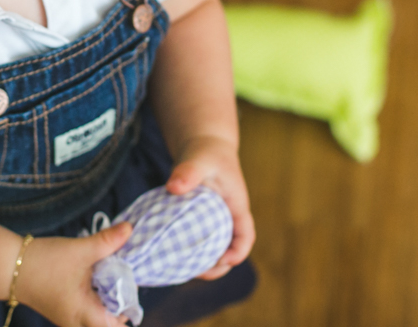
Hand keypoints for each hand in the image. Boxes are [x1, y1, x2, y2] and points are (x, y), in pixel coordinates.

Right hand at [17, 223, 134, 326]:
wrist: (9, 266)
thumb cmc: (43, 263)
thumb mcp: (80, 250)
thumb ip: (108, 241)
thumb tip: (130, 228)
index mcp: (85, 315)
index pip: (118, 325)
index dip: (128, 306)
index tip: (129, 281)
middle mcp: (78, 323)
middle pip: (111, 321)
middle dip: (120, 300)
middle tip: (120, 274)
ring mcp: (70, 318)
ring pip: (99, 315)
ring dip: (107, 296)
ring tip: (107, 272)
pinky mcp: (64, 309)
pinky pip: (88, 309)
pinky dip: (96, 294)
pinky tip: (93, 275)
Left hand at [165, 135, 255, 279]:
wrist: (203, 146)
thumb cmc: (207, 152)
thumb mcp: (199, 159)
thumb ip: (188, 171)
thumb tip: (173, 186)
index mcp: (236, 206)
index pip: (246, 235)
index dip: (238, 251)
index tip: (224, 260)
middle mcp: (228, 217)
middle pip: (230, 250)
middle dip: (218, 266)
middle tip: (197, 273)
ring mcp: (215, 220)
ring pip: (214, 248)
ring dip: (203, 262)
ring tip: (182, 269)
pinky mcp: (201, 220)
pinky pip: (199, 241)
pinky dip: (190, 251)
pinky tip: (171, 255)